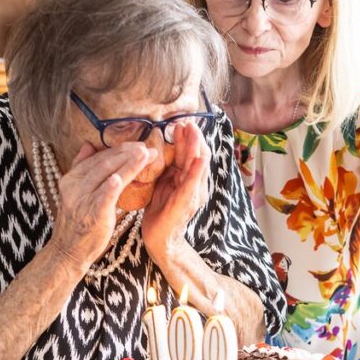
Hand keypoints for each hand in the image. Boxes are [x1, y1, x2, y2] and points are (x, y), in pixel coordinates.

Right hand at [47, 142, 155, 270]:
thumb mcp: (75, 192)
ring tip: (146, 154)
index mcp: (71, 178)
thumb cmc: (78, 222)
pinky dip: (112, 186)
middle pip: (104, 162)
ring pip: (107, 175)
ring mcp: (82, 200)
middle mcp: (75, 186)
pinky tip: (121, 177)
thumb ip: (82, 167)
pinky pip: (103, 197)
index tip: (138, 144)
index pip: (98, 157)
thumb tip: (88, 144)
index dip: (119, 149)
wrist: (69, 251)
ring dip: (128, 163)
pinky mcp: (92, 214)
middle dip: (127, 152)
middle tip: (148, 146)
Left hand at [142, 121, 209, 259]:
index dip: (188, 137)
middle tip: (188, 121)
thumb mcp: (163, 182)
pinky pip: (193, 185)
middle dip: (194, 137)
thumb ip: (166, 166)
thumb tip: (161, 143)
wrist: (159, 238)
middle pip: (198, 155)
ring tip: (193, 131)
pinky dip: (197, 171)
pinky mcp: (187, 203)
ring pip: (198, 166)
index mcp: (188, 178)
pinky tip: (199, 160)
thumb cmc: (160, 210)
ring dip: (196, 148)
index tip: (182, 122)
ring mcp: (194, 194)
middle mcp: (196, 184)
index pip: (192, 153)